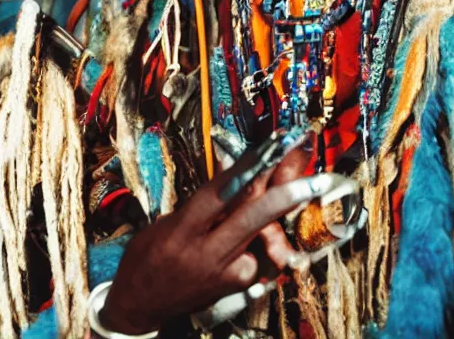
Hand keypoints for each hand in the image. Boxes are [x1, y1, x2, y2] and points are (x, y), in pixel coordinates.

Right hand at [101, 147, 314, 334]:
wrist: (140, 303)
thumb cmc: (148, 255)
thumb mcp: (166, 222)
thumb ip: (201, 202)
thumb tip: (232, 170)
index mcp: (181, 231)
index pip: (219, 194)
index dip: (246, 170)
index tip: (269, 148)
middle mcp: (205, 254)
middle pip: (250, 218)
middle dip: (284, 196)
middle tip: (313, 178)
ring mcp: (222, 274)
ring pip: (261, 240)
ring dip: (282, 214)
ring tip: (306, 188)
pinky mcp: (233, 289)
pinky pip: (257, 260)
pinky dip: (264, 244)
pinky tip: (267, 236)